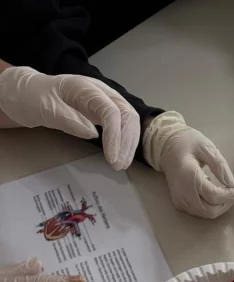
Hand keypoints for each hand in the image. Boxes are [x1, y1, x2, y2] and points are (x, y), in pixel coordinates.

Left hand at [0, 66, 138, 169]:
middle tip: (118, 165)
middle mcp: (100, 92)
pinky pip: (123, 126)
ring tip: (120, 164)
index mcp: (85, 87)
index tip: (111, 158)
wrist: (27, 94)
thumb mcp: (42, 107)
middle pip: (127, 114)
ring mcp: (104, 102)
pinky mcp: (104, 113)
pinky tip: (120, 155)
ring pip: (129, 121)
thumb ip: (66, 118)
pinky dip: (125, 142)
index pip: (111, 110)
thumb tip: (92, 133)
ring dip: (129, 144)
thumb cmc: (32, 97)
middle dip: (126, 142)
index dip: (115, 135)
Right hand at [143, 111, 233, 218]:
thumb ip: (219, 165)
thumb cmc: (186, 143)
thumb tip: (231, 184)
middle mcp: (183, 193)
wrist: (165, 147)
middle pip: (211, 210)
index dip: (231, 194)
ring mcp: (180, 200)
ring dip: (219, 206)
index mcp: (189, 176)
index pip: (214, 196)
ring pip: (205, 214)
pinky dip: (210, 206)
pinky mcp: (179, 203)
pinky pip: (199, 212)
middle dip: (226, 203)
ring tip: (224, 191)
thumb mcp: (205, 146)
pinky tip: (212, 193)